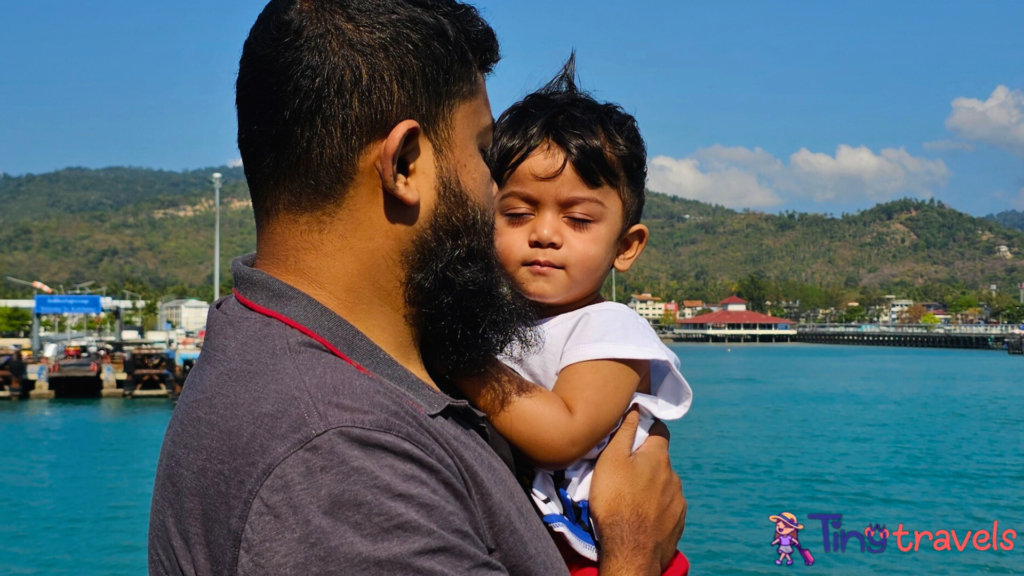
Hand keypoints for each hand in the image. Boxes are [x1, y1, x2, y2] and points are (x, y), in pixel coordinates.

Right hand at [590, 409, 685, 575]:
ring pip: (664, 485)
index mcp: (658, 457)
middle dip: (646, 462)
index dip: (648, 427)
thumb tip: (636, 407)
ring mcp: (679, 501)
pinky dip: (656, 507)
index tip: (636, 430)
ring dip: (651, 486)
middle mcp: (674, 476)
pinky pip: (667, 507)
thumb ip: (624, 432)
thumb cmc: (615, 501)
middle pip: (660, 461)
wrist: (631, 549)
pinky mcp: (678, 522)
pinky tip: (641, 516)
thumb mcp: (611, 461)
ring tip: (630, 498)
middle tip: (624, 472)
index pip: (659, 431)